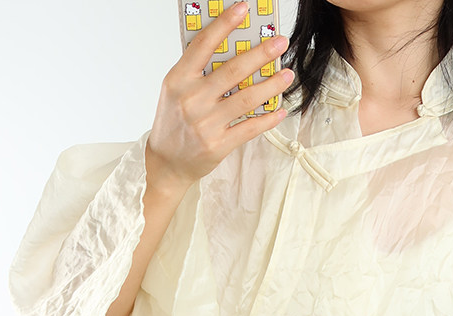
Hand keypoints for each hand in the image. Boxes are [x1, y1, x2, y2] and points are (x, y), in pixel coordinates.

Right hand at [146, 2, 293, 188]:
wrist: (166, 163)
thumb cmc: (173, 123)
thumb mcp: (175, 91)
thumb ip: (196, 71)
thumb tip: (229, 50)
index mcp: (179, 79)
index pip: (204, 44)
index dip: (225, 24)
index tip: (244, 9)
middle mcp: (192, 100)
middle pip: (233, 71)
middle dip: (261, 54)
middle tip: (280, 42)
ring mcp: (206, 124)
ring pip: (246, 99)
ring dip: (271, 85)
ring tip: (287, 74)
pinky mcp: (218, 145)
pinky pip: (249, 128)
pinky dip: (267, 119)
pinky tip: (280, 109)